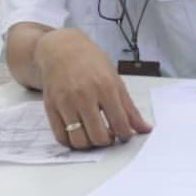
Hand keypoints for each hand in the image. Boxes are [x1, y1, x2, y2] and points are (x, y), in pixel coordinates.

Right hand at [33, 29, 151, 149]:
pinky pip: (61, 137)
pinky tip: (80, 134)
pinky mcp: (51, 108)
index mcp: (105, 88)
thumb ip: (129, 107)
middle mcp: (84, 96)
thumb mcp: (116, 80)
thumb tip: (145, 128)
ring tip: (95, 136)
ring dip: (90, 145)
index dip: (125, 135)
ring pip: (79, 140)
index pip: (120, 123)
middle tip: (110, 136)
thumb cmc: (91, 63)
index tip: (125, 135)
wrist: (62, 50)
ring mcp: (65, 103)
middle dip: (108, 142)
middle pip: (99, 136)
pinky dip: (72, 142)